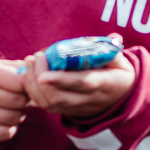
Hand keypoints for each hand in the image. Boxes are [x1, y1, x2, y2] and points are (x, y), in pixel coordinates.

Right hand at [0, 57, 30, 142]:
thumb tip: (39, 72)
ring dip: (18, 115)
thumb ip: (19, 67)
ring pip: (15, 118)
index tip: (22, 86)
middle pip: (20, 101)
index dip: (27, 85)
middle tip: (18, 99)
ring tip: (9, 109)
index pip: (22, 82)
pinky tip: (3, 121)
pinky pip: (6, 133)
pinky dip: (9, 129)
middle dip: (24, 101)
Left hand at [22, 46, 136, 119]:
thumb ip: (113, 50)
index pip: (82, 83)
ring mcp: (77, 108)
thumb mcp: (121, 61)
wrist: (120, 99)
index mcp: (105, 84)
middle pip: (59, 97)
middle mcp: (89, 100)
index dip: (62, 80)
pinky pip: (46, 106)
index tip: (43, 75)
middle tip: (34, 57)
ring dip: (32, 85)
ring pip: (49, 104)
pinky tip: (27, 75)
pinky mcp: (67, 111)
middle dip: (39, 78)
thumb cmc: (117, 73)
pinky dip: (32, 91)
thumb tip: (114, 38)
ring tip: (28, 63)